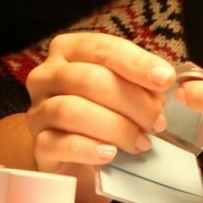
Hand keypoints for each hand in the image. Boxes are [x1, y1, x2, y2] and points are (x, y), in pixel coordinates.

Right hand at [25, 32, 175, 202]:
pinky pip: (59, 144)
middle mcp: (48, 74)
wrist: (76, 150)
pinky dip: (89, 148)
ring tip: (141, 142)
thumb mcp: (124, 85)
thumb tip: (164, 81)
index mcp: (71, 49)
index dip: (137, 64)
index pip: (105, 49)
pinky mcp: (36, 144)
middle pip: (91, 80)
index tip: (166, 80)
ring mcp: (38, 109)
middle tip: (158, 122)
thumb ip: (141, 79)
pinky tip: (111, 153)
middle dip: (133, 101)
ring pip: (73, 110)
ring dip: (116, 127)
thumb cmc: (105, 107)